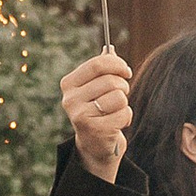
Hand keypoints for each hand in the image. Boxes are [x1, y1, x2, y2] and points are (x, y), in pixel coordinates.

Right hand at [61, 49, 132, 182]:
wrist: (95, 145)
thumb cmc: (98, 110)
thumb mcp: (97, 88)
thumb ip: (102, 69)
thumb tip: (110, 49)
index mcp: (68, 84)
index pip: (97, 64)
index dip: (117, 65)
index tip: (126, 71)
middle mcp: (70, 99)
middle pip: (111, 81)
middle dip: (123, 87)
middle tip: (120, 95)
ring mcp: (81, 116)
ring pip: (119, 97)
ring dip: (124, 104)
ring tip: (114, 112)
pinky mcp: (95, 130)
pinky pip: (124, 114)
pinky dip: (126, 118)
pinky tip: (115, 124)